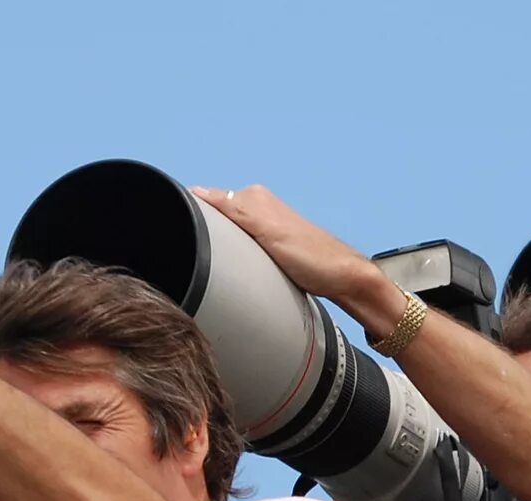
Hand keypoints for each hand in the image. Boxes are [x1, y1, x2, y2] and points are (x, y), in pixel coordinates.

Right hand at [189, 184, 400, 329]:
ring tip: (222, 262)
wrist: (342, 279)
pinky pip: (238, 241)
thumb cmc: (313, 260)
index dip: (195, 215)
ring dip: (219, 244)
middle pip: (215, 216)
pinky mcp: (267, 241)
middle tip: (208, 257)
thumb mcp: (268, 233)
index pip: (208, 199)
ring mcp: (262, 224)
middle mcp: (257, 205)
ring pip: (225, 231)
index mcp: (253, 197)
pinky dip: (231, 251)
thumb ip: (235, 210)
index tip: (188, 234)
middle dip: (207, 232)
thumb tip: (198, 192)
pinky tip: (235, 264)